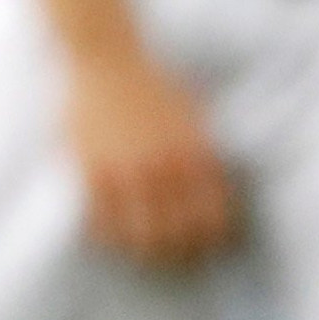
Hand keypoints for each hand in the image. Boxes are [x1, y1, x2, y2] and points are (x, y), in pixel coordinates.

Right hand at [64, 49, 235, 264]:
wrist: (107, 54)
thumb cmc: (153, 83)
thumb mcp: (196, 117)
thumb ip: (208, 157)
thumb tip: (225, 201)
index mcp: (195, 155)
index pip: (213, 220)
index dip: (213, 242)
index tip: (208, 251)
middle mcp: (165, 167)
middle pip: (179, 237)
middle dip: (182, 258)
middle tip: (177, 265)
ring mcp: (128, 170)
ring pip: (143, 238)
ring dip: (146, 255)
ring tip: (145, 258)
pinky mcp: (93, 170)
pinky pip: (103, 223)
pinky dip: (110, 238)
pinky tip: (113, 238)